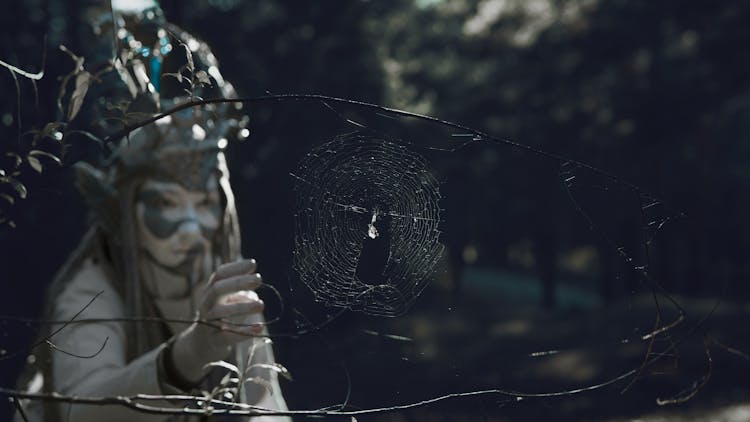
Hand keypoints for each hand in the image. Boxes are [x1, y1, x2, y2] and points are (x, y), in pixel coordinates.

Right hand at [171, 259, 264, 382]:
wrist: (202, 344)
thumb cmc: (221, 316)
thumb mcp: (229, 300)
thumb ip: (241, 293)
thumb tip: (253, 296)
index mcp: (211, 291)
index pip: (220, 275)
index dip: (235, 268)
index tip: (253, 264)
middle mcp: (206, 304)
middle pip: (217, 289)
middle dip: (237, 283)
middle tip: (258, 279)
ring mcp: (207, 322)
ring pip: (220, 312)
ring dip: (241, 307)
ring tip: (261, 305)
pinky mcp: (214, 341)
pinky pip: (228, 336)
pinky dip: (244, 332)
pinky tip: (259, 327)